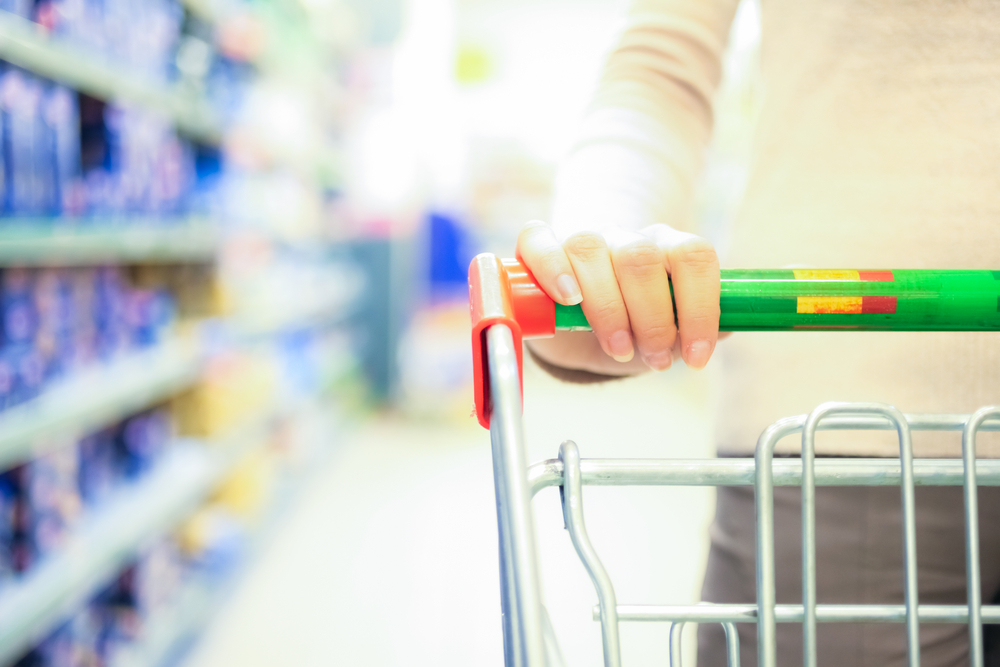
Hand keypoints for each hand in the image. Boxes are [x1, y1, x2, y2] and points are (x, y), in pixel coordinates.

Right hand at [515, 220, 720, 375]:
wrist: (580, 324)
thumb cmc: (632, 326)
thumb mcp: (670, 331)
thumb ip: (699, 326)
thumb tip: (731, 329)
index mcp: (667, 248)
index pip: (693, 255)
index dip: (700, 306)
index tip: (698, 356)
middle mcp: (626, 237)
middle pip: (640, 257)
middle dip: (652, 318)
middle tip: (655, 359)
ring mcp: (581, 238)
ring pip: (591, 250)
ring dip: (607, 308)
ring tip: (619, 349)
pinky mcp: (539, 246)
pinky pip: (540, 241)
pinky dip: (553, 268)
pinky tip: (569, 299)